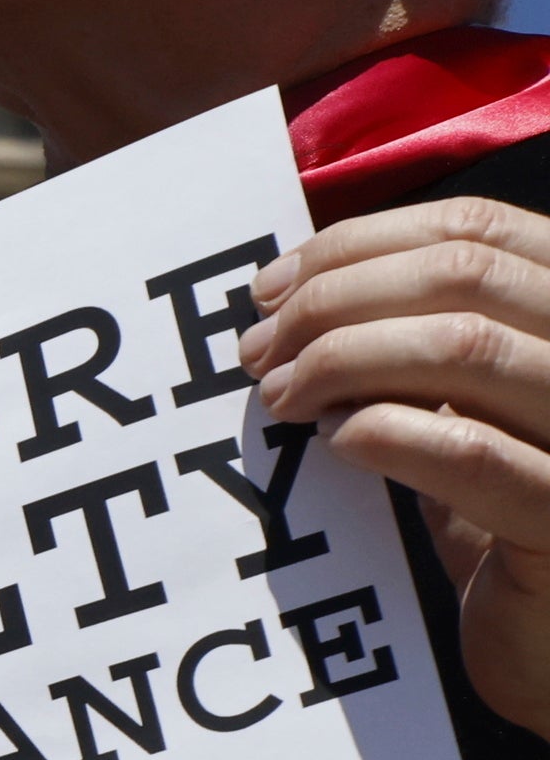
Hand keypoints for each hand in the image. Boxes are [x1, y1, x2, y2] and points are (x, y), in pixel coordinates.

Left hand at [241, 189, 549, 740]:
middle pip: (466, 277)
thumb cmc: (502, 526)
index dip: (361, 245)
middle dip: (335, 300)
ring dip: (344, 359)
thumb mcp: (466, 417)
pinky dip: (386, 432)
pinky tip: (335, 441)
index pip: (481, 233)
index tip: (272, 286)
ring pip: (468, 348)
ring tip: (281, 395)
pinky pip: (472, 454)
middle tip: (257, 351)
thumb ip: (416, 349)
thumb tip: (296, 294)